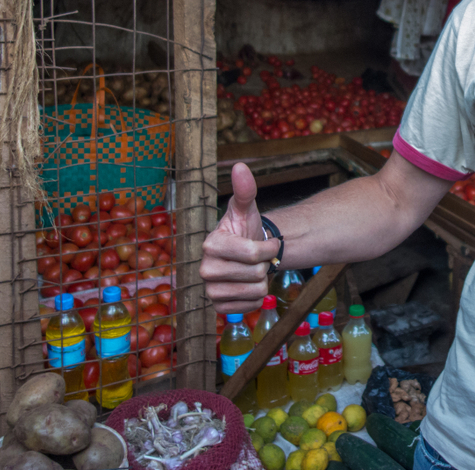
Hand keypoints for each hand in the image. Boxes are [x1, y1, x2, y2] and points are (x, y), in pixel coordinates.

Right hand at [200, 163, 278, 314]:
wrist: (246, 255)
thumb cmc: (246, 230)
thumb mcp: (247, 209)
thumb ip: (245, 190)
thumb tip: (240, 166)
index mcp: (211, 244)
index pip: (254, 253)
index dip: (269, 248)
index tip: (268, 243)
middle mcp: (205, 269)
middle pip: (256, 273)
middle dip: (264, 265)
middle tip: (256, 259)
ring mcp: (210, 291)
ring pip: (255, 291)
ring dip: (261, 281)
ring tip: (251, 271)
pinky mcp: (219, 308)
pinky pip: (251, 307)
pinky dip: (256, 297)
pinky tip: (247, 285)